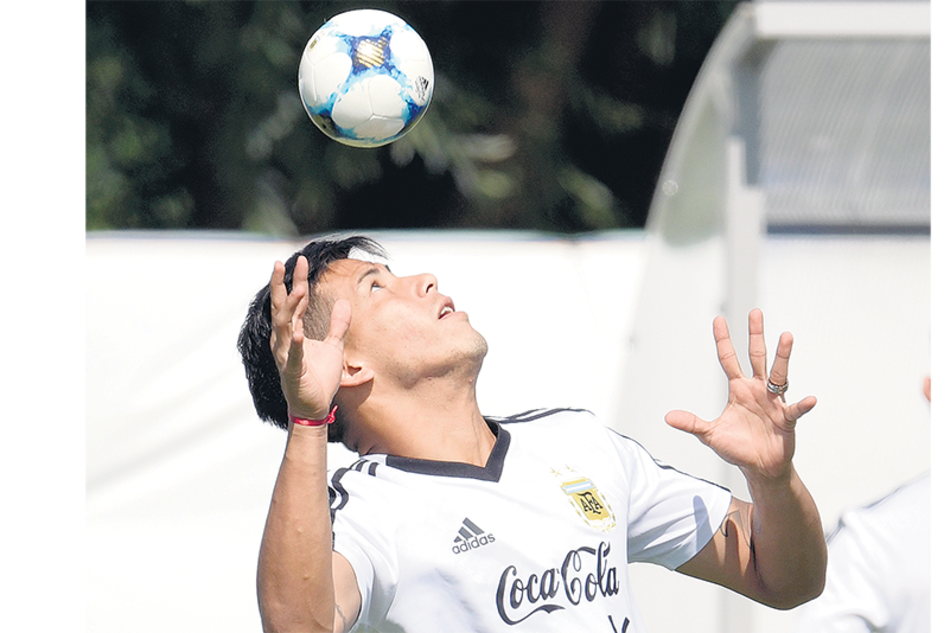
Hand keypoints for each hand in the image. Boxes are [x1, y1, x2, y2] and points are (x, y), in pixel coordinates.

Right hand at [269, 256, 349, 420]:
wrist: (314, 407)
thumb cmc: (320, 378)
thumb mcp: (334, 346)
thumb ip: (338, 325)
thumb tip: (344, 303)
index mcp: (294, 332)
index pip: (295, 302)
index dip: (298, 281)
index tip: (301, 260)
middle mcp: (285, 340)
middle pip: (281, 308)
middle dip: (281, 285)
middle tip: (280, 263)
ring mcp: (285, 355)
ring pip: (284, 326)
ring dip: (290, 308)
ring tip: (297, 290)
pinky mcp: (292, 371)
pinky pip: (292, 356)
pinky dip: (294, 345)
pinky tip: (298, 333)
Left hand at [665, 309, 816, 481]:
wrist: (760, 468)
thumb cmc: (738, 448)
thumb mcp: (710, 435)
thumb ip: (692, 423)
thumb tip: (668, 417)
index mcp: (739, 390)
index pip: (728, 359)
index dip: (723, 340)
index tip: (718, 319)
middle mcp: (757, 390)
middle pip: (756, 357)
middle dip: (755, 335)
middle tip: (755, 312)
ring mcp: (774, 402)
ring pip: (778, 374)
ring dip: (782, 356)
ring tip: (786, 336)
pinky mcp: (787, 419)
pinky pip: (795, 410)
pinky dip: (802, 405)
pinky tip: (810, 399)